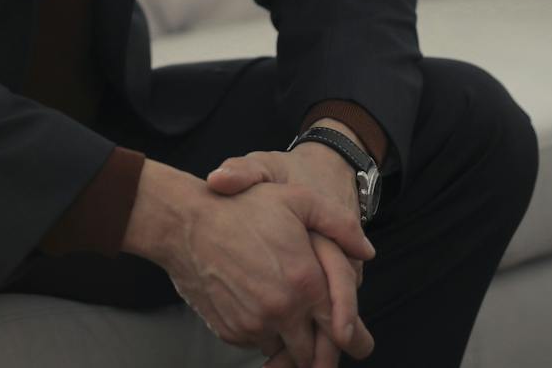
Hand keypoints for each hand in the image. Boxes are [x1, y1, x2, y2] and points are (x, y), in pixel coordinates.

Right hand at [123, 163, 372, 365]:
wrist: (184, 224)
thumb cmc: (242, 208)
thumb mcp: (298, 200)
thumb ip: (340, 224)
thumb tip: (367, 252)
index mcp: (305, 282)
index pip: (341, 329)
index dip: (355, 340)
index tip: (359, 344)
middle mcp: (282, 310)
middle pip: (314, 353)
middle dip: (323, 353)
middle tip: (326, 348)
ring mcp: (254, 324)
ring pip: (285, 350)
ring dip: (291, 342)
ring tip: (292, 326)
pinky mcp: (231, 331)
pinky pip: (257, 343)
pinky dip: (264, 333)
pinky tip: (260, 309)